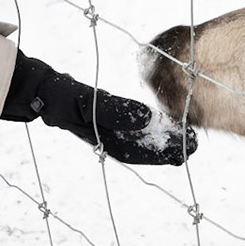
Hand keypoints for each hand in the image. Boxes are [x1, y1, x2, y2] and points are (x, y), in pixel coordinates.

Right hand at [0, 52, 196, 165]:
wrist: (47, 91)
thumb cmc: (66, 99)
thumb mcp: (90, 103)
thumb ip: (116, 110)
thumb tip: (145, 116)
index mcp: (111, 145)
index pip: (146, 154)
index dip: (168, 152)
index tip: (189, 146)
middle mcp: (116, 143)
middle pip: (150, 150)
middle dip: (173, 147)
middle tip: (197, 141)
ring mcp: (115, 133)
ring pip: (147, 140)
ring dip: (167, 138)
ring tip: (190, 134)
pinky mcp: (115, 121)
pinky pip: (140, 129)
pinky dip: (155, 127)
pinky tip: (169, 122)